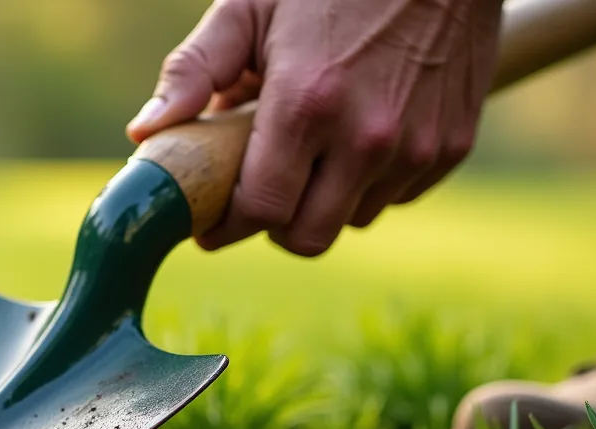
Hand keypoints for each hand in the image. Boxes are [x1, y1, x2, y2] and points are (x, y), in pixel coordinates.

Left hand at [126, 0, 502, 256]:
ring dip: (324, 200)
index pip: (260, 210)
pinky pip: (396, 196)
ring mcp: (417, 147)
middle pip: (307, 238)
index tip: (209, 223)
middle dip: (274, 224)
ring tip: (312, 148)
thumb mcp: (251, 6)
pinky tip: (357, 134)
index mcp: (308, 104)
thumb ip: (194, 71)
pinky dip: (370, 182)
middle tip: (258, 193)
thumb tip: (144, 133)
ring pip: (353, 220)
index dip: (226, 226)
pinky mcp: (451, 147)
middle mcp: (368, 138)